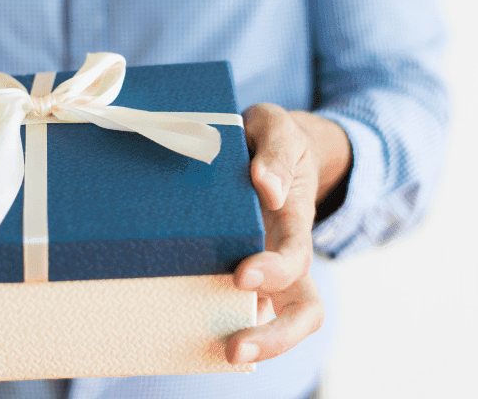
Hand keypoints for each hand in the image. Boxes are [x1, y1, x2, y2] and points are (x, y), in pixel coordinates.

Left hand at [226, 103, 350, 364]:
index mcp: (295, 220)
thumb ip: (274, 149)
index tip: (242, 273)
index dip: (275, 272)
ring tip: (208, 353)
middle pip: (302, 312)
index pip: (297, 258)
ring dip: (247, 341)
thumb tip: (267, 188)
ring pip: (271, 319)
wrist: (267, 146)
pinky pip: (229, 306)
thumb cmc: (269, 137)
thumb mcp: (274, 125)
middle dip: (275, 337)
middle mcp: (284, 254)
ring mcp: (264, 268)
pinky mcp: (234, 270)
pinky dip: (210, 322)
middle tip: (234, 348)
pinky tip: (176, 328)